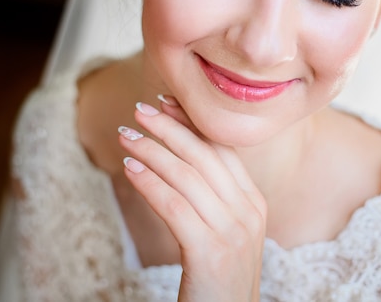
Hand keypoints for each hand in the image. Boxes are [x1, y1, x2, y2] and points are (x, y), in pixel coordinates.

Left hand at [118, 98, 266, 301]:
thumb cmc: (220, 278)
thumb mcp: (228, 232)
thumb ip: (217, 198)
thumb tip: (184, 161)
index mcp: (254, 202)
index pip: (223, 150)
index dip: (193, 123)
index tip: (167, 102)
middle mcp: (248, 211)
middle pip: (204, 156)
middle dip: (169, 127)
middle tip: (139, 110)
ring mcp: (232, 231)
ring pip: (185, 176)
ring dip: (152, 150)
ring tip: (126, 136)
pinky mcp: (209, 252)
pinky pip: (173, 205)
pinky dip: (149, 182)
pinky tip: (129, 168)